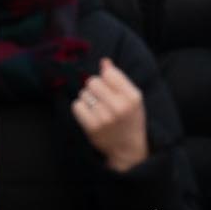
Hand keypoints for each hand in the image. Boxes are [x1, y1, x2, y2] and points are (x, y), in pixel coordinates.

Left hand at [70, 59, 148, 173]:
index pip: (109, 73)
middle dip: (95, 88)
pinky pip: (77, 106)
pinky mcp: (92, 127)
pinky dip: (81, 109)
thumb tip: (104, 61)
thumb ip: (118, 79)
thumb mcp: (132, 98)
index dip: (106, 79)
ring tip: (99, 110)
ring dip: (88, 99)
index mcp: (133, 97)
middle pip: (92, 81)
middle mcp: (120, 107)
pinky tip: (91, 116)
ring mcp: (106, 117)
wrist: (128, 148)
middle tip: (102, 100)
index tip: (111, 89)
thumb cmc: (130, 118)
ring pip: (84, 93)